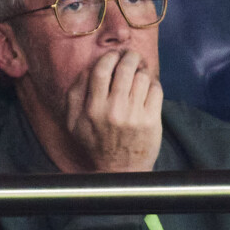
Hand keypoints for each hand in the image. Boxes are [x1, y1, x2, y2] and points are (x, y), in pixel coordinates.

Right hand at [66, 50, 162, 171]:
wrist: (120, 172)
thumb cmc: (96, 144)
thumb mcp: (73, 123)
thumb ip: (74, 94)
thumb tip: (87, 68)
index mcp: (92, 110)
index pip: (101, 70)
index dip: (109, 57)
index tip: (113, 56)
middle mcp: (113, 111)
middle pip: (124, 69)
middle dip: (129, 57)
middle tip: (131, 57)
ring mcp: (134, 116)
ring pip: (142, 77)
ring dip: (142, 70)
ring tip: (139, 73)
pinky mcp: (152, 121)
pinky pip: (155, 90)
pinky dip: (153, 84)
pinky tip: (147, 89)